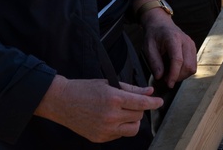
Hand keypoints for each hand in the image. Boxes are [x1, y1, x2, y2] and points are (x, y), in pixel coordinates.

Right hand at [34, 75, 162, 142]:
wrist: (62, 101)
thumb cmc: (85, 89)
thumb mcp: (109, 83)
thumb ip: (131, 89)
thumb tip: (149, 92)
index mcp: (113, 99)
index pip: (141, 104)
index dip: (153, 103)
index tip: (160, 102)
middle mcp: (111, 116)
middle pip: (138, 116)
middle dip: (138, 109)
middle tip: (129, 102)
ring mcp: (105, 129)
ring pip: (132, 129)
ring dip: (132, 121)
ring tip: (123, 112)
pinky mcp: (100, 138)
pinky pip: (119, 135)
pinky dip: (120, 127)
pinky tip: (111, 119)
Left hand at [139, 6, 196, 87]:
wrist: (161, 23)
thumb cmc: (154, 35)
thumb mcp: (148, 47)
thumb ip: (154, 62)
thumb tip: (160, 77)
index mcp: (173, 38)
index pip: (178, 60)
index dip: (174, 74)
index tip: (169, 84)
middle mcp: (186, 41)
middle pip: (188, 65)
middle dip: (177, 76)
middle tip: (165, 79)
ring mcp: (191, 45)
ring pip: (192, 67)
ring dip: (182, 75)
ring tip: (170, 73)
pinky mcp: (193, 49)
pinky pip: (193, 65)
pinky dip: (185, 71)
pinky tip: (175, 69)